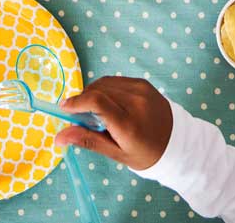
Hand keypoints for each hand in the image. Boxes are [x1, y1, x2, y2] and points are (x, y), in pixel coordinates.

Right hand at [53, 76, 174, 171]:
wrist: (176, 142)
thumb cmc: (144, 153)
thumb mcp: (116, 153)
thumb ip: (87, 140)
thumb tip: (58, 137)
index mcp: (128, 123)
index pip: (96, 101)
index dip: (76, 102)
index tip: (64, 108)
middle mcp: (135, 102)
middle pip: (97, 90)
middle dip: (82, 99)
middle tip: (79, 115)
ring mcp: (141, 89)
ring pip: (104, 83)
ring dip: (93, 93)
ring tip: (95, 110)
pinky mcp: (143, 83)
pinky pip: (115, 81)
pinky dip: (106, 90)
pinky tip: (108, 103)